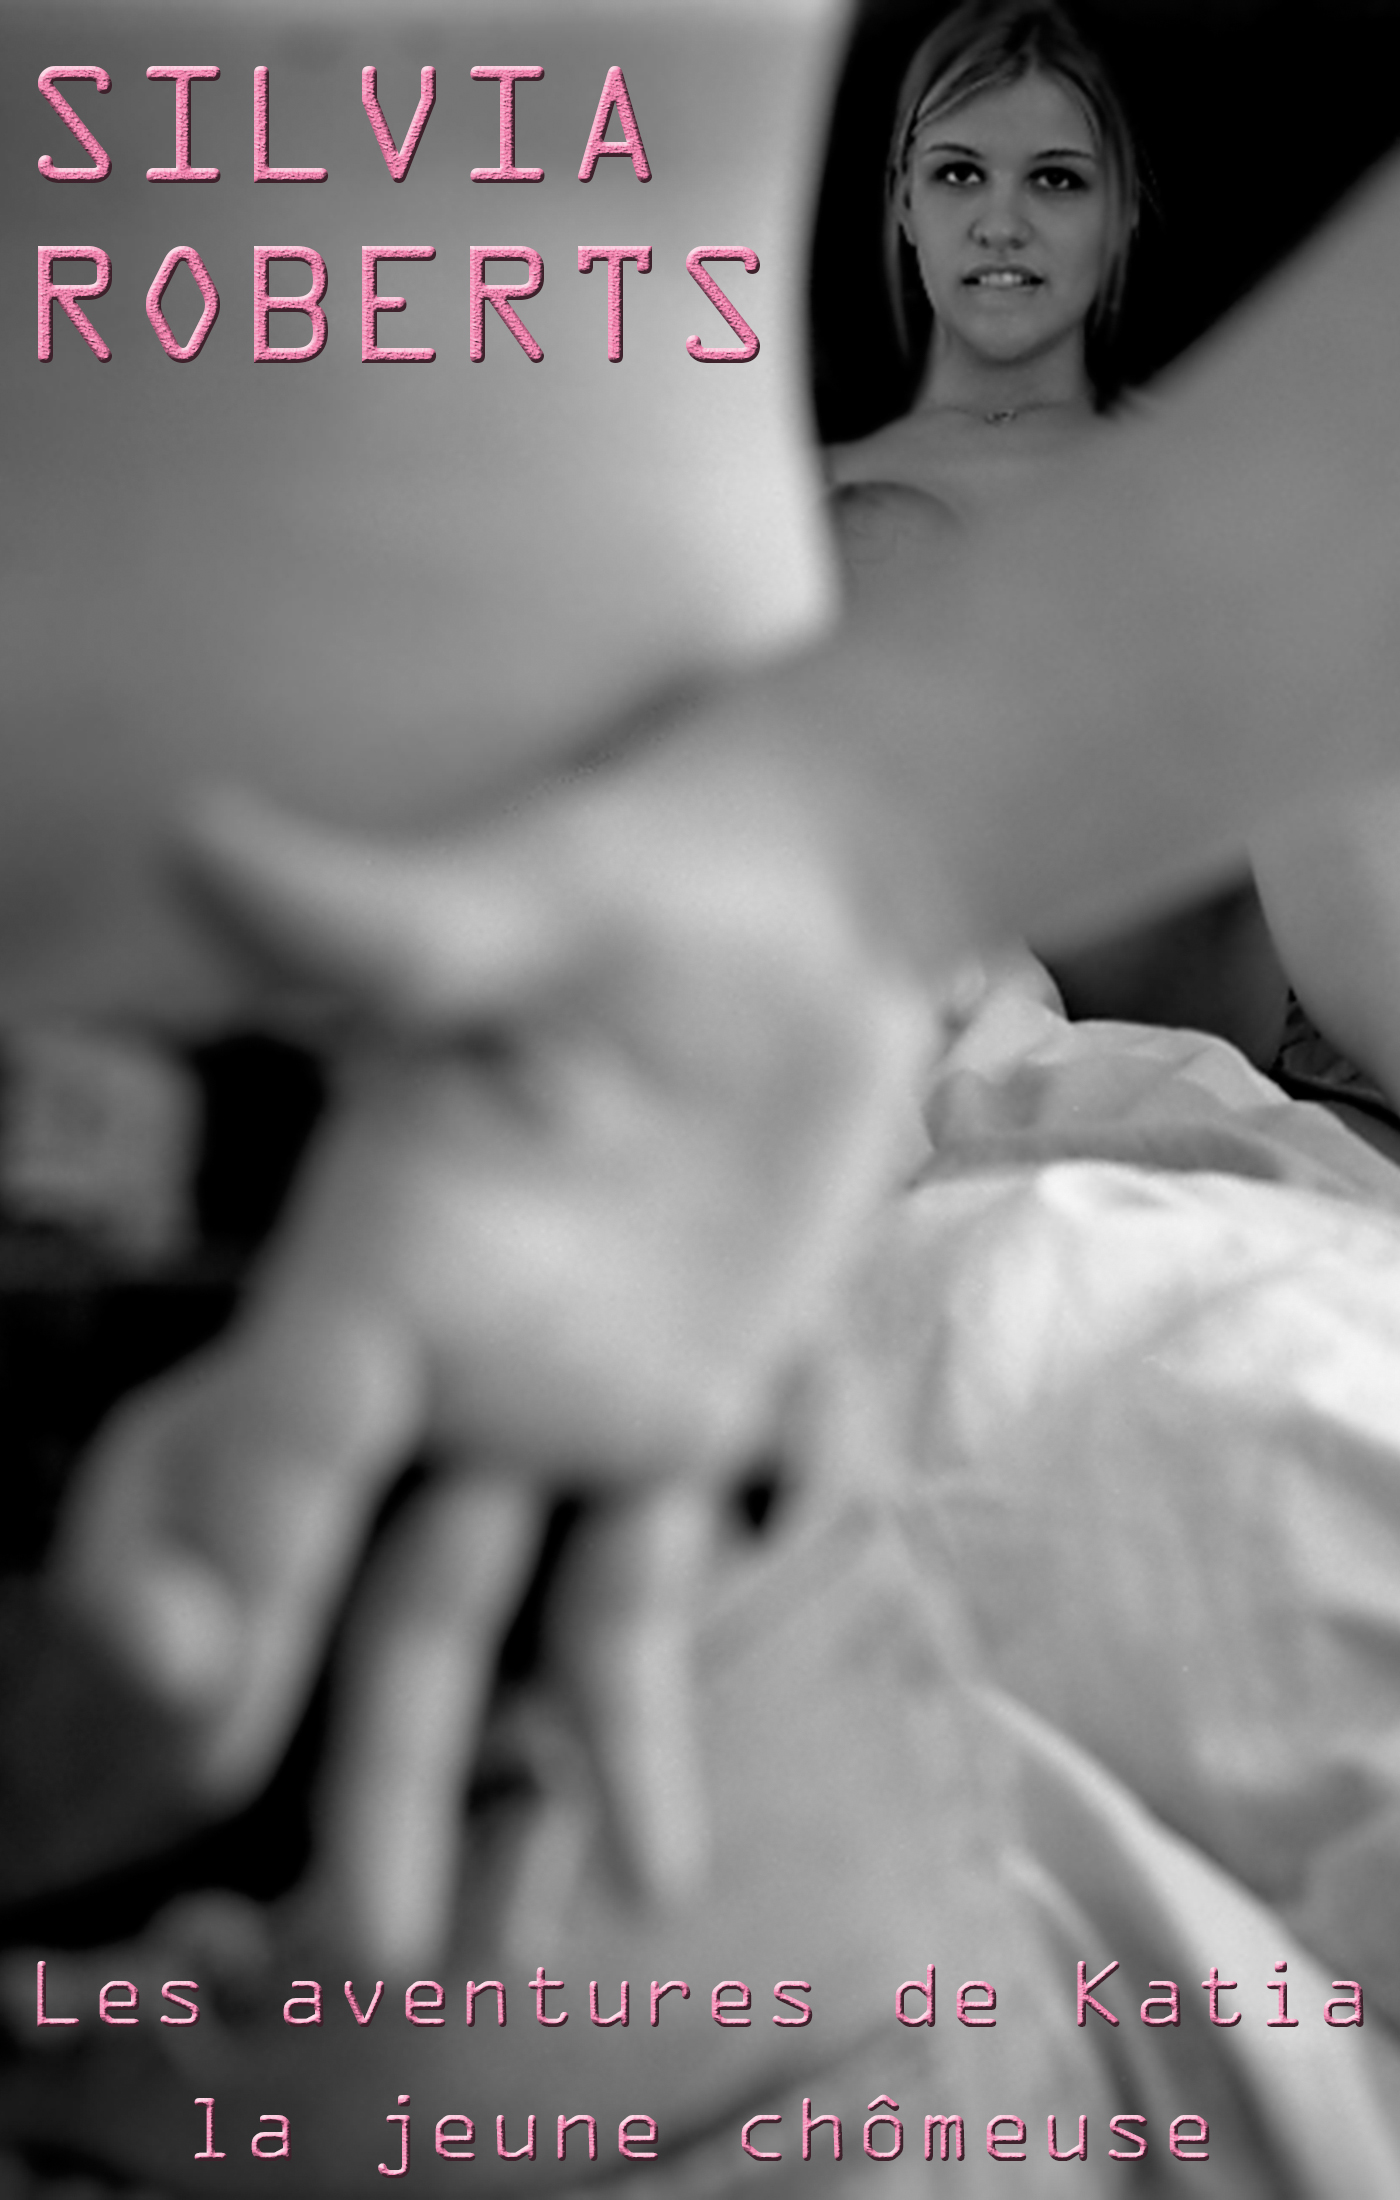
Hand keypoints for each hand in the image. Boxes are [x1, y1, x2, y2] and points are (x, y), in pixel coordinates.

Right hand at [50, 730, 933, 1959]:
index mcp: (370, 1249)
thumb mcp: (518, 902)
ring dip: (459, 1778)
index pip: (267, 1431)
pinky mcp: (682, 1424)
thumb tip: (199, 830)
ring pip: (481, 1614)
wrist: (796, 919)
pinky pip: (646, 1587)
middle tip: (313, 1930)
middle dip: (318, 1726)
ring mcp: (554, 1408)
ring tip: (439, 1949)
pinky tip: (649, 1852)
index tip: (198, 1687)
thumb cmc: (641, 881)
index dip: (215, 1550)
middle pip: (348, 1570)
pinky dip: (638, 1715)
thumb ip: (377, 917)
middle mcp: (437, 1356)